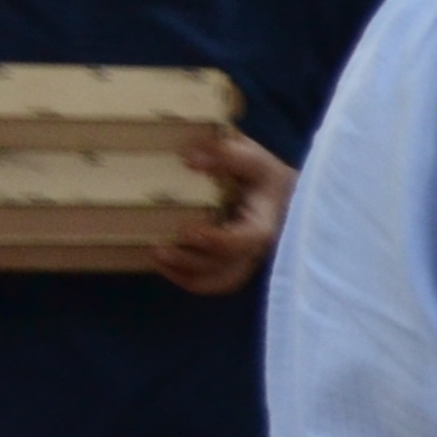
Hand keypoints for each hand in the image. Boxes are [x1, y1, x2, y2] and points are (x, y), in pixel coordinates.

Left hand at [153, 127, 289, 296]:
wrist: (281, 196)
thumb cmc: (265, 177)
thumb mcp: (253, 159)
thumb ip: (228, 155)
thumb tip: (191, 159)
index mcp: (264, 223)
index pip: (247, 241)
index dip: (217, 241)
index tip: (187, 231)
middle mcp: (255, 249)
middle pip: (229, 269)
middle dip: (191, 263)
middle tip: (157, 248)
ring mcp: (243, 260)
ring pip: (220, 281)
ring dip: (185, 274)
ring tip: (154, 256)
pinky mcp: (229, 264)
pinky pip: (212, 281)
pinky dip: (186, 278)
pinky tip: (164, 264)